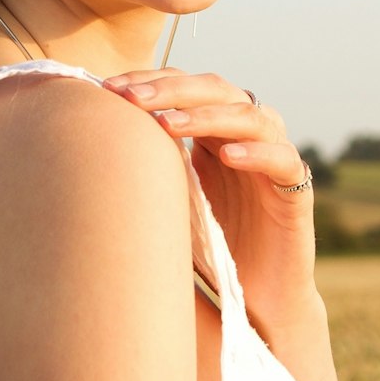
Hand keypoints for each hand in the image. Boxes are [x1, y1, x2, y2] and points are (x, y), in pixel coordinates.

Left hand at [103, 70, 320, 341]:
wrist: (256, 300)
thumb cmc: (208, 248)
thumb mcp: (168, 199)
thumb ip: (146, 167)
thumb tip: (84, 144)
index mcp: (213, 129)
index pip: (185, 86)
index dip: (150, 80)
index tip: (107, 89)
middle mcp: (246, 134)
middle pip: (216, 89)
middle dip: (171, 89)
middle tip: (132, 98)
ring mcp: (274, 157)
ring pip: (250, 116)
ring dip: (207, 115)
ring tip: (168, 123)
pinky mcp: (296, 190)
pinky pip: (284, 160)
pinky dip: (257, 153)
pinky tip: (228, 157)